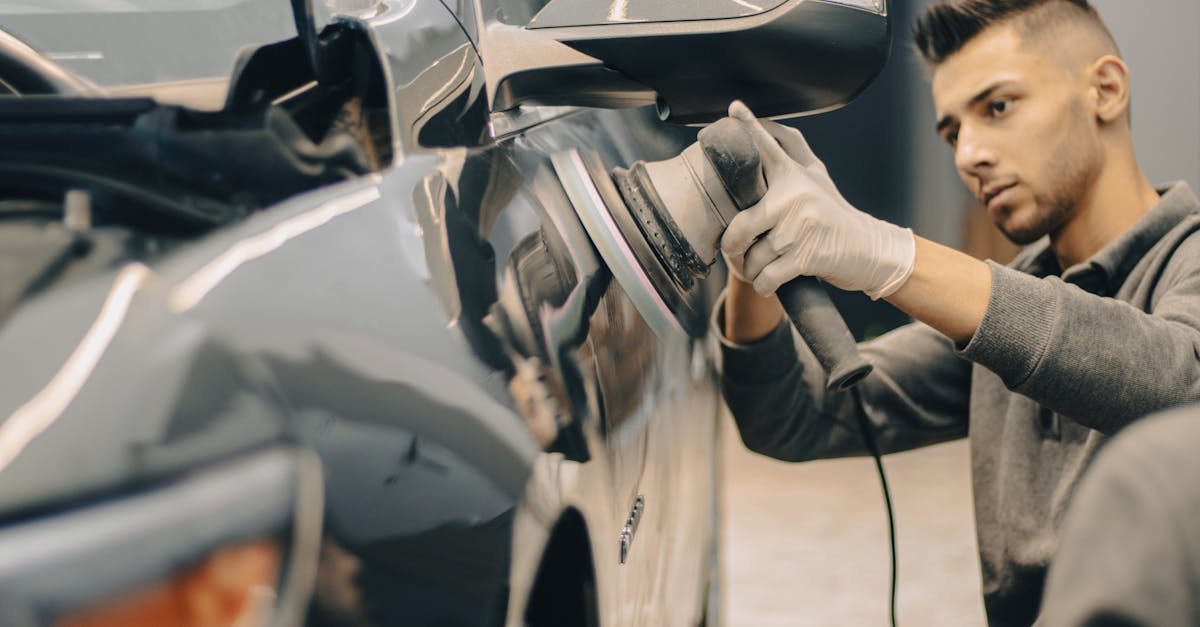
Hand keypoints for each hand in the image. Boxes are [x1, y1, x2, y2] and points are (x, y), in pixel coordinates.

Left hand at [720, 101, 915, 299]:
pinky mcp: (807, 255)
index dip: (749, 127)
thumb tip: (761, 127)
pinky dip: (763, 285)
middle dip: (733, 248)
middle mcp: (796, 196)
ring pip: (752, 257)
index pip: (767, 146)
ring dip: (751, 270)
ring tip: (761, 267)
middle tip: (737, 252)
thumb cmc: (833, 214)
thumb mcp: (816, 180)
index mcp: (794, 176)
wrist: (870, 249)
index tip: (734, 108)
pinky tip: (768, 281)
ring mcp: (801, 226)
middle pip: (739, 227)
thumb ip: (789, 158)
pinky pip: (767, 276)